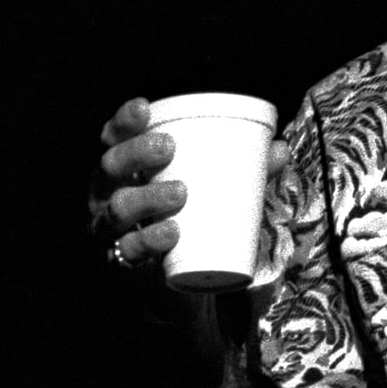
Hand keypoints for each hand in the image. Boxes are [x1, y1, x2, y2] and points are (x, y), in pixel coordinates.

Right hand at [91, 97, 291, 276]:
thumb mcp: (212, 192)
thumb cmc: (189, 218)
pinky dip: (149, 242)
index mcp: (125, 168)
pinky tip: (170, 234)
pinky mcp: (121, 262)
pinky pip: (128, 252)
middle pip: (110, 166)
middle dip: (136, 153)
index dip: (123, 121)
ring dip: (147, 198)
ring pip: (117, 209)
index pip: (113, 137)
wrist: (178, 279)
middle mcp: (107, 194)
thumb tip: (279, 150)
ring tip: (180, 192)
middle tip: (168, 147)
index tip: (145, 108)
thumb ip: (243, 173)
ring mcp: (109, 229)